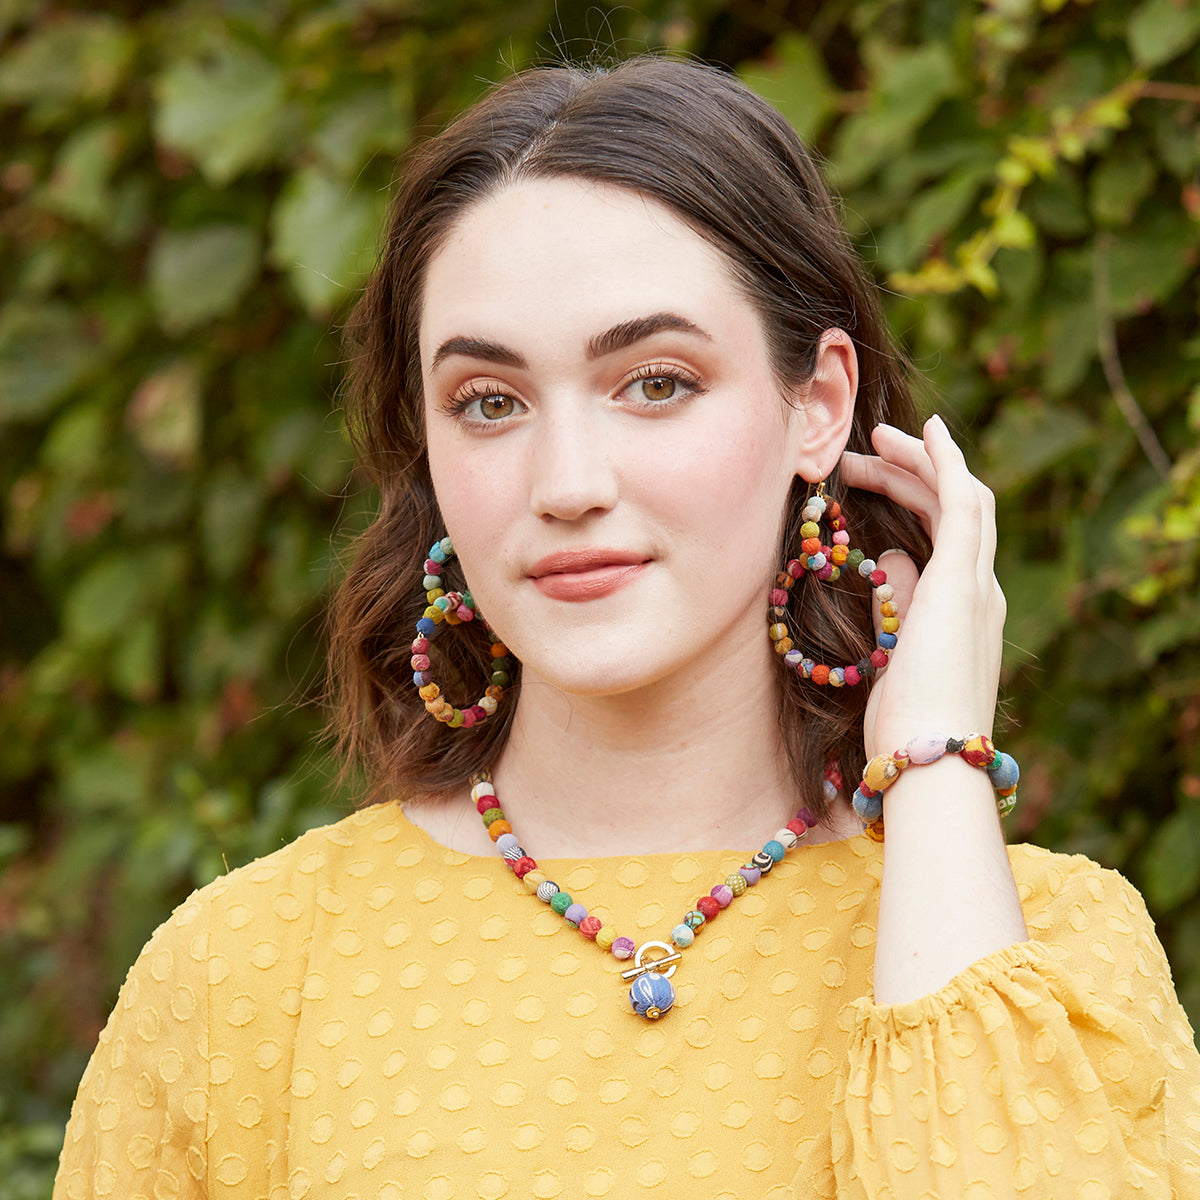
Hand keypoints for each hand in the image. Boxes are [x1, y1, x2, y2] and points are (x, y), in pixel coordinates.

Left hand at [838, 415, 1005, 759]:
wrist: (928, 756)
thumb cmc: (902, 724)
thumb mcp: (890, 656)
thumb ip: (896, 605)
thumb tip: (891, 558)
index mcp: (963, 614)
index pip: (944, 538)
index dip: (913, 500)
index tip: (873, 478)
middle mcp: (979, 592)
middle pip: (951, 511)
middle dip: (909, 475)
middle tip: (863, 453)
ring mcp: (976, 584)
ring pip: (958, 498)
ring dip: (918, 462)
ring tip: (874, 439)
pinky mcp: (963, 580)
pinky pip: (962, 503)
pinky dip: (945, 463)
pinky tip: (924, 433)